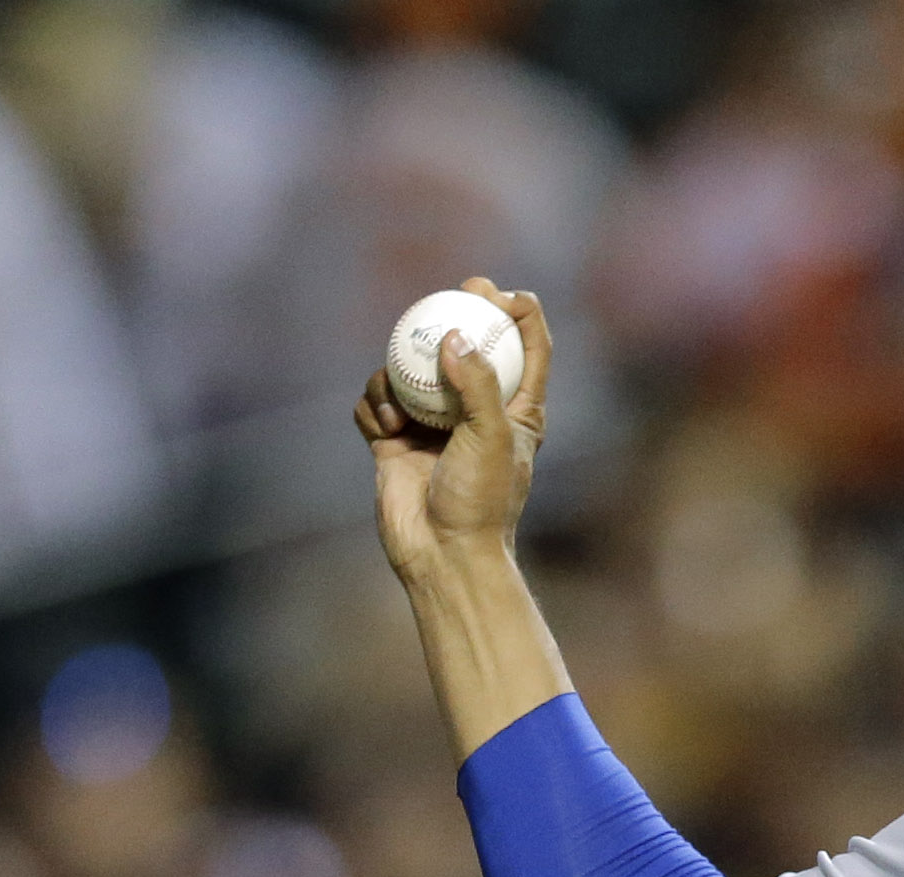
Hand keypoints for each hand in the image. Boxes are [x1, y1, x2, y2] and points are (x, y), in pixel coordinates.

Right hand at [360, 281, 549, 590]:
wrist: (443, 556)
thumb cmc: (481, 502)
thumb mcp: (491, 437)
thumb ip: (477, 384)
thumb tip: (452, 337)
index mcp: (516, 409)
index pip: (528, 347)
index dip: (518, 312)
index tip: (496, 293)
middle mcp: (474, 409)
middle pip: (467, 343)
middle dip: (456, 313)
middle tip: (452, 293)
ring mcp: (431, 423)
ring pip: (409, 368)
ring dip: (399, 374)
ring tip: (403, 406)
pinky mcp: (394, 440)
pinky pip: (376, 402)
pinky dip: (375, 406)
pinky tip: (385, 428)